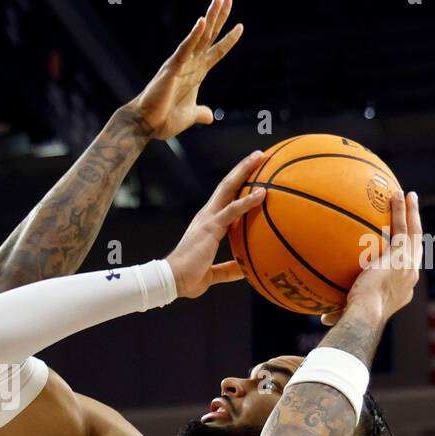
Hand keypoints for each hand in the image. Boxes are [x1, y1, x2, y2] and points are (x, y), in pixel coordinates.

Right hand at [123, 0, 241, 139]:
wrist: (146, 124)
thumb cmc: (164, 119)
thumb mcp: (190, 116)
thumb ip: (200, 113)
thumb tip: (210, 117)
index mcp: (196, 73)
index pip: (216, 52)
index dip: (229, 40)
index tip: (240, 26)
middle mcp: (189, 64)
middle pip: (209, 36)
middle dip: (219, 16)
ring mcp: (181, 64)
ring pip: (199, 36)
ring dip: (210, 17)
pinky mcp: (172, 68)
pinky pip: (185, 49)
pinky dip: (194, 35)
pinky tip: (202, 22)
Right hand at [165, 149, 266, 297]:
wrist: (171, 280)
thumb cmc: (189, 278)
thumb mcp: (213, 272)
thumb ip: (229, 269)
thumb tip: (245, 270)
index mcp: (207, 223)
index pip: (225, 198)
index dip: (238, 183)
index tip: (254, 172)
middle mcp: (207, 215)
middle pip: (227, 185)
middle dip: (243, 168)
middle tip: (260, 155)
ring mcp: (208, 219)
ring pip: (229, 188)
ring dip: (245, 171)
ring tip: (261, 157)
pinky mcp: (210, 227)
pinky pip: (232, 210)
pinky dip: (248, 200)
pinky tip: (262, 193)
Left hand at [323, 191, 421, 325]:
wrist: (365, 315)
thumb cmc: (353, 319)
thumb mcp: (349, 312)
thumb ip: (339, 310)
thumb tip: (323, 317)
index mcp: (402, 289)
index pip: (406, 267)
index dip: (406, 255)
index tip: (400, 244)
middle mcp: (410, 276)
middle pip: (416, 246)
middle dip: (414, 227)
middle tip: (412, 212)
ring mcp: (408, 265)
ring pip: (414, 232)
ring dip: (412, 212)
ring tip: (408, 195)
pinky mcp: (401, 255)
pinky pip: (402, 227)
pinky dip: (401, 210)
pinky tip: (397, 194)